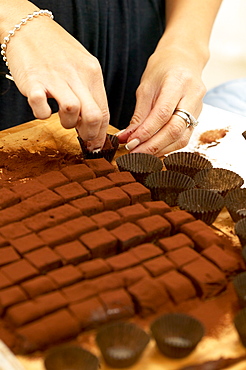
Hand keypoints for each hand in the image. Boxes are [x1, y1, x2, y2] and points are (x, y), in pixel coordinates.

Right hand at [6, 15, 108, 149]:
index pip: (104, 112)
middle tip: (82, 137)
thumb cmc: (57, 50)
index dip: (101, 134)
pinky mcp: (33, 81)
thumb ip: (90, 92)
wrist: (29, 27)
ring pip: (72, 112)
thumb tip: (94, 122)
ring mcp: (54, 78)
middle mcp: (76, 75)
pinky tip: (43, 106)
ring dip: (67, 124)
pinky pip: (41, 109)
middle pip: (93, 116)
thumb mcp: (82, 66)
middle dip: (89, 135)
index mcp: (92, 73)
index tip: (96, 143)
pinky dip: (42, 115)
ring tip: (62, 117)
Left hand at [117, 44, 205, 155]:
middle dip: (153, 146)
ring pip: (182, 138)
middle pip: (175, 130)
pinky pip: (184, 138)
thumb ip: (139, 114)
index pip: (162, 114)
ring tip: (141, 156)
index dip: (146, 132)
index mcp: (178, 82)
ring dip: (160, 150)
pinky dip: (168, 147)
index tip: (130, 143)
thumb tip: (127, 138)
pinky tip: (154, 151)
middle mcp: (193, 96)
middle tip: (134, 154)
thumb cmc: (163, 69)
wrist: (184, 59)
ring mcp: (199, 108)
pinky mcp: (198, 118)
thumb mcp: (146, 87)